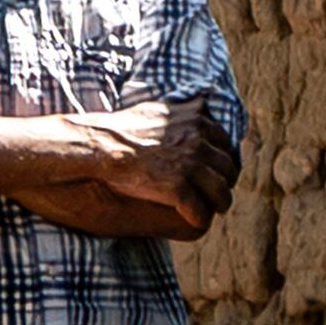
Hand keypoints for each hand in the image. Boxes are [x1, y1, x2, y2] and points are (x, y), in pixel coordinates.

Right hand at [87, 101, 239, 225]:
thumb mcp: (159, 109)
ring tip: (215, 209)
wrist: (98, 147)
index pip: (226, 145)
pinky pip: (199, 210)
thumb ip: (183, 110)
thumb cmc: (122, 129)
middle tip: (220, 192)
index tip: (220, 170)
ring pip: (220, 192)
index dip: (224, 160)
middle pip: (227, 168)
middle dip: (225, 181)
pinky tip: (195, 221)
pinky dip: (199, 218)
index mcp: (198, 122)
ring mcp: (190, 165)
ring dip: (220, 202)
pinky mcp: (178, 188)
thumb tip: (201, 103)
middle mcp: (199, 142)